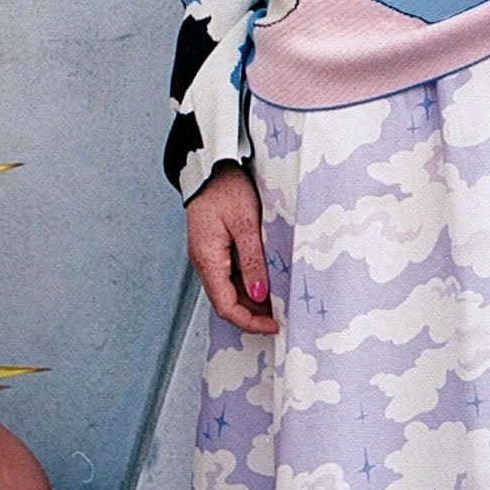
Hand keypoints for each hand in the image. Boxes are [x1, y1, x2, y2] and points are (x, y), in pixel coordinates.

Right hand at [186, 163, 279, 335]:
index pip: (225, 306)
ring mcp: (209, 254)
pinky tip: (269, 277)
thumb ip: (252, 259)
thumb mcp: (245, 223)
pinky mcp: (215, 245)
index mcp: (207, 259)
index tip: (275, 325)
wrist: (211, 165)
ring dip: (253, 296)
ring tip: (281, 297)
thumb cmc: (225, 188)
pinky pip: (232, 272)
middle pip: (228, 300)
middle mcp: (205, 261)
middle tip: (284, 312)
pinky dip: (250, 279)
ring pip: (231, 287)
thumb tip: (259, 293)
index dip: (250, 321)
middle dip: (254, 312)